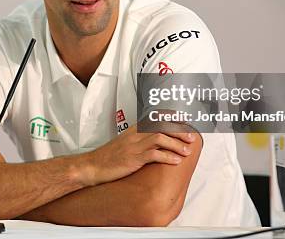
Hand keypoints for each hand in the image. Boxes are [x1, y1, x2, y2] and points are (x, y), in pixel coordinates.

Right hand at [80, 125, 197, 186]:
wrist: (92, 166)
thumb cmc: (108, 158)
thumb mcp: (124, 144)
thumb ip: (138, 140)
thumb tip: (152, 144)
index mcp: (134, 130)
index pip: (155, 118)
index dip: (171, 118)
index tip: (184, 121)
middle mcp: (135, 134)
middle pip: (161, 126)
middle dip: (179, 131)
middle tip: (191, 137)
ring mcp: (134, 146)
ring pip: (160, 138)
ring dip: (176, 144)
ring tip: (187, 150)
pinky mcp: (133, 158)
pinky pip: (153, 155)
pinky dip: (167, 157)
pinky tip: (176, 161)